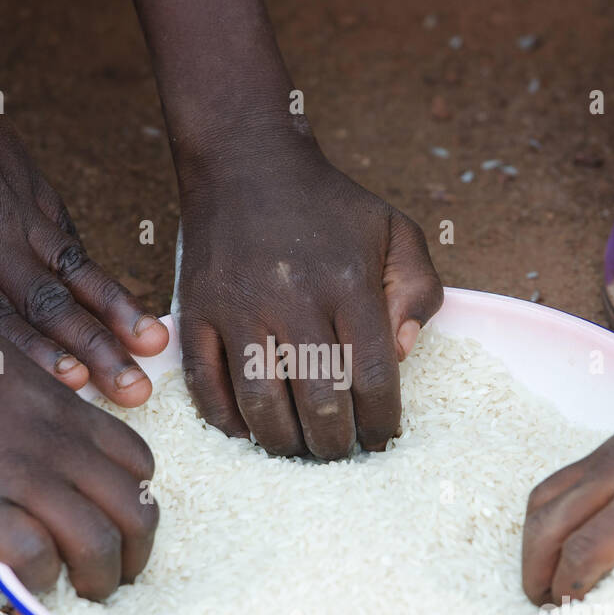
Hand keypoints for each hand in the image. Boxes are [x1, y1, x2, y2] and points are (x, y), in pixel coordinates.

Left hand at [0, 0, 166, 404]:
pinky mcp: (28, 183)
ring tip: (154, 346)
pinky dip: (96, 270)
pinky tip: (122, 299)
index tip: (76, 387)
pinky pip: (67, 236)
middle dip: (95, 352)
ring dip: (114, 313)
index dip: (34, 355)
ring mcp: (13, 206)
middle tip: (136, 392)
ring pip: (72, 272)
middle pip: (46, 304)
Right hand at [0, 301, 157, 599]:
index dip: (138, 502)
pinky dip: (42, 582)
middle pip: (137, 511)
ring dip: (100, 581)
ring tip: (85, 597)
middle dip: (137, 555)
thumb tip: (33, 430)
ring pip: (98, 543)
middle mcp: (56, 443)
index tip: (119, 524)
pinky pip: (35, 557)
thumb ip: (33, 402)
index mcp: (65, 408)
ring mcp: (17, 474)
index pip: (140, 464)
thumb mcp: (4, 361)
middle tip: (117, 578)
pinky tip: (31, 585)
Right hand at [176, 140, 442, 458]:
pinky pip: (206, 385)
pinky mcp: (196, 311)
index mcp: (349, 283)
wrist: (245, 161)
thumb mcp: (395, 230)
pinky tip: (248, 431)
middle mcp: (294, 299)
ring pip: (261, 404)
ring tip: (298, 451)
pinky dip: (227, 420)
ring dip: (283, 443)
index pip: (372, 377)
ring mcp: (239, 308)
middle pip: (319, 402)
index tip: (381, 440)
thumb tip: (402, 353)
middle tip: (338, 453)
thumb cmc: (329, 205)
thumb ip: (417, 290)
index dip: (381, 423)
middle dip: (334, 444)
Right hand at [521, 362, 613, 603]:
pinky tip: (558, 536)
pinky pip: (553, 487)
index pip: (586, 550)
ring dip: (531, 545)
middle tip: (543, 605)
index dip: (571, 589)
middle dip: (535, 574)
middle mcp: (613, 478)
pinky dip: (544, 519)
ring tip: (541, 575)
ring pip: (540, 504)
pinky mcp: (602, 452)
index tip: (576, 614)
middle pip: (547, 528)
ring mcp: (602, 461)